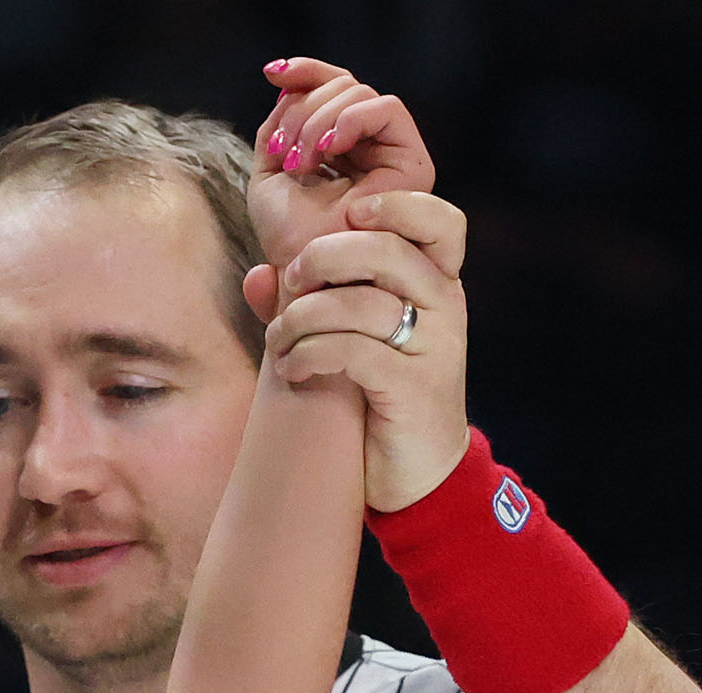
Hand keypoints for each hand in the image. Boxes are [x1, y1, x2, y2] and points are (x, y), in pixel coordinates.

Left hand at [245, 57, 435, 269]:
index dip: (305, 73)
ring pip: (361, 94)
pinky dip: (352, 117)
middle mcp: (370, 148)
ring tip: (299, 161)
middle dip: (304, 107)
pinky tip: (328, 147)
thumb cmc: (287, 242)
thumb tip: (287, 81)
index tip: (272, 73)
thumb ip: (278, 127)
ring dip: (320, 118)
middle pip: (344, 86)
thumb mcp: (270, 174)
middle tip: (284, 152)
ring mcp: (392, 155)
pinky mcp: (413, 165)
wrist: (307, 281)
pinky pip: (388, 109)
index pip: (330, 90)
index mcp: (340, 149)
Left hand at [260, 188, 471, 511]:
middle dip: (323, 257)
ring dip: (302, 318)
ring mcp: (434, 347)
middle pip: (386, 251)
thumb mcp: (355, 342)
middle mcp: (445, 307)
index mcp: (438, 285)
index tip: (349, 215)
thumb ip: (312, 303)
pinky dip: (310, 354)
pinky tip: (291, 369)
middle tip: (290, 283)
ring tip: (278, 342)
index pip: (439, 222)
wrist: (419, 476)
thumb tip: (257, 275)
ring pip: (361, 303)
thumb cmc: (381, 401)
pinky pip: (353, 351)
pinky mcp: (413, 387)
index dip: (396, 206)